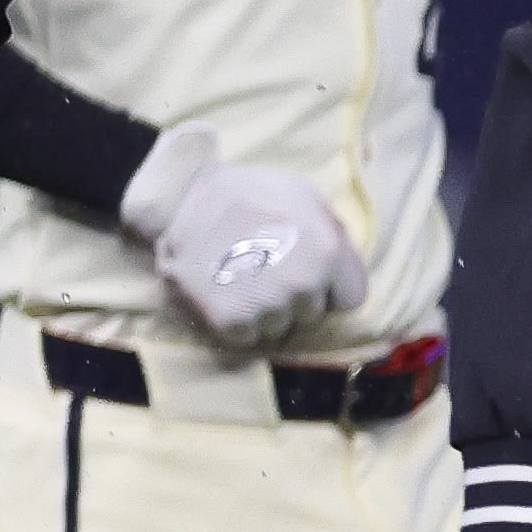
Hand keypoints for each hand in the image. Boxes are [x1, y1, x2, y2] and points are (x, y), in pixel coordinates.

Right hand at [120, 125, 365, 350]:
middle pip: (312, 314)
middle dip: (295, 298)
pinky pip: (247, 338)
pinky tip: (224, 294)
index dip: (330, 289)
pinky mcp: (230, 319)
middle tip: (265, 269)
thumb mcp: (304, 197)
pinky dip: (236, 324)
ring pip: (279, 327)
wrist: (182, 196)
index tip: (311, 276)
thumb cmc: (249, 192)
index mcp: (328, 251)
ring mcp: (267, 304)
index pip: (350, 299)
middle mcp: (303, 283)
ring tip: (241, 278)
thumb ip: (332, 232)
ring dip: (264, 311)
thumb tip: (343, 265)